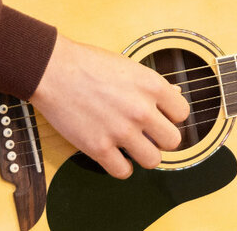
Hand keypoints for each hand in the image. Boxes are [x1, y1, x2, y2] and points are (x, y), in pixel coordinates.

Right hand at [29, 35, 189, 178]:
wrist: (54, 70)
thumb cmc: (89, 63)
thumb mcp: (129, 66)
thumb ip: (151, 86)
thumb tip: (173, 97)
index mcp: (152, 86)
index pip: (182, 114)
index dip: (171, 117)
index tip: (160, 117)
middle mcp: (141, 110)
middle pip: (173, 141)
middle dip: (161, 139)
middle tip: (148, 135)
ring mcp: (121, 130)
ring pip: (153, 161)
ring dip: (144, 156)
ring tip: (133, 147)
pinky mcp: (98, 147)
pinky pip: (123, 172)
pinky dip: (121, 167)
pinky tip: (114, 155)